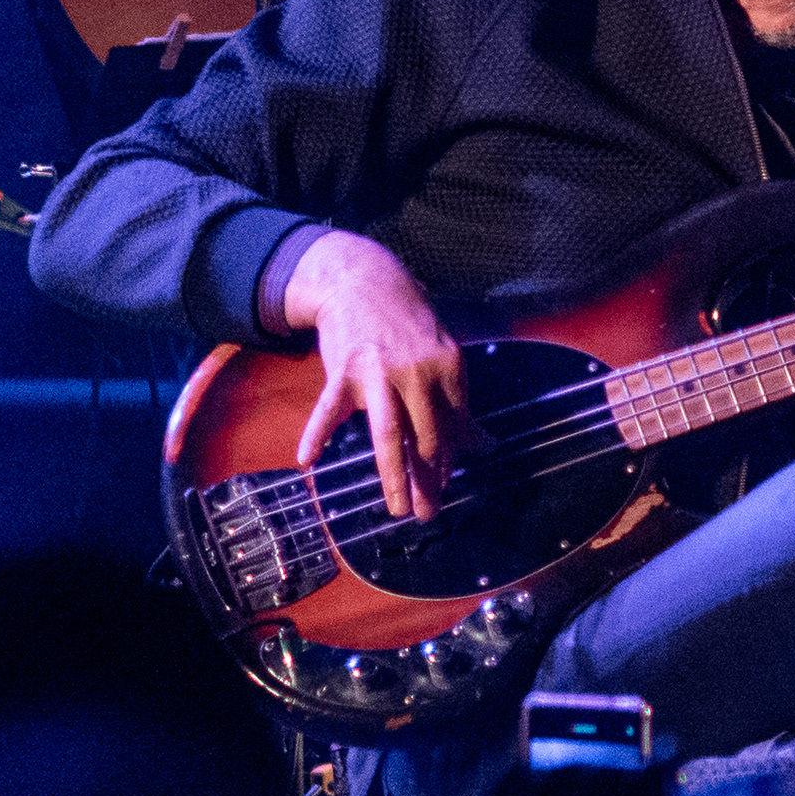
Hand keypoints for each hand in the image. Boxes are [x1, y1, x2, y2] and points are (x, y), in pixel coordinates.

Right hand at [279, 230, 473, 523]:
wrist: (366, 282)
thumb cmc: (409, 325)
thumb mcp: (444, 356)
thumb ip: (459, 403)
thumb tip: (487, 445)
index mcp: (449, 367)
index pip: (453, 424)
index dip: (450, 459)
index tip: (445, 487)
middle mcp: (417, 372)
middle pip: (426, 435)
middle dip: (429, 478)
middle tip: (428, 513)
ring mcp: (377, 373)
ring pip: (389, 432)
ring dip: (395, 474)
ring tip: (398, 507)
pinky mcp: (343, 371)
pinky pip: (328, 409)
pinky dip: (315, 433)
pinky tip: (307, 460)